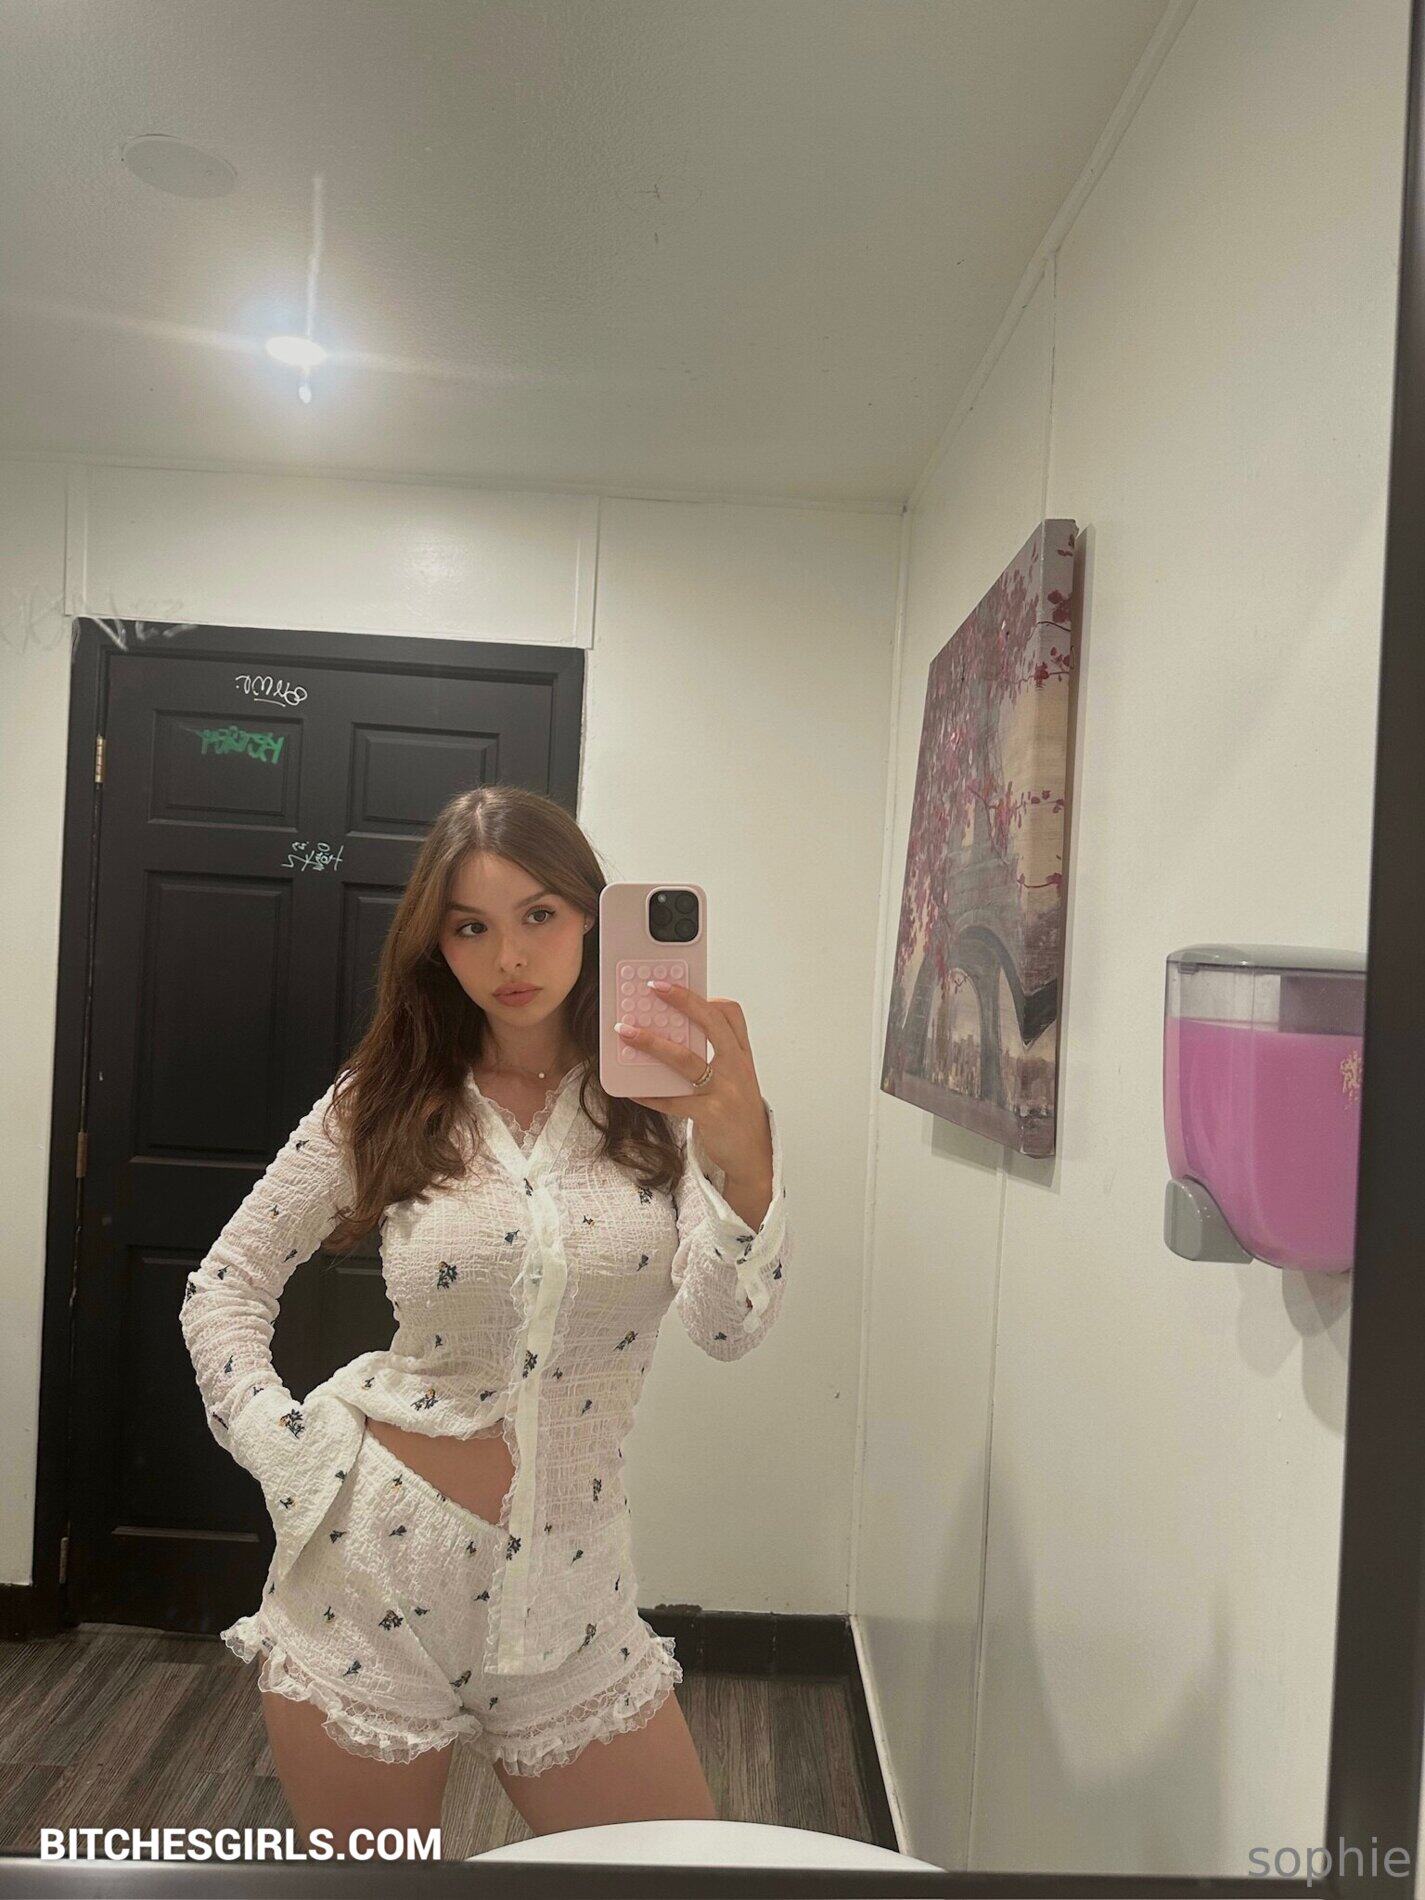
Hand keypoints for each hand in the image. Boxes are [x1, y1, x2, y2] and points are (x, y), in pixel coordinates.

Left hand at [619, 981, 771, 1184]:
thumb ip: (713, 1056)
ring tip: (626, 1032)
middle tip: (654, 988)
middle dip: (682, 1001)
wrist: (753, 1152)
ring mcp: (725, 1090)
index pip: (731, 1014)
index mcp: (742, 1054)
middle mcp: (736, 1067)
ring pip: (686, 1059)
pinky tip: (633, 1091)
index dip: (706, 997)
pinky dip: (650, 1094)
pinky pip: (673, 1100)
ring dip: (652, 1043)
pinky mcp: (711, 1114)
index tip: (679, 987)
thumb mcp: (735, 1077)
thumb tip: (669, 1035)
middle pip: (711, 1024)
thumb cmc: (738, 1111)